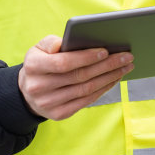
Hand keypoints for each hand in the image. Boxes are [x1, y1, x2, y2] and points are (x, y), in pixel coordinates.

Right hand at [17, 35, 133, 120]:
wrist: (28, 91)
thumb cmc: (41, 63)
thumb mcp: (39, 48)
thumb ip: (52, 42)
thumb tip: (72, 41)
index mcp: (33, 66)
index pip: (63, 63)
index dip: (86, 57)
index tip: (106, 51)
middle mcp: (38, 87)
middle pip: (80, 76)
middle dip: (107, 65)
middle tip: (127, 57)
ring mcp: (48, 103)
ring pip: (86, 90)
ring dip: (110, 77)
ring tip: (125, 67)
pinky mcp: (59, 114)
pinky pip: (86, 101)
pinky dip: (103, 89)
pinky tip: (114, 78)